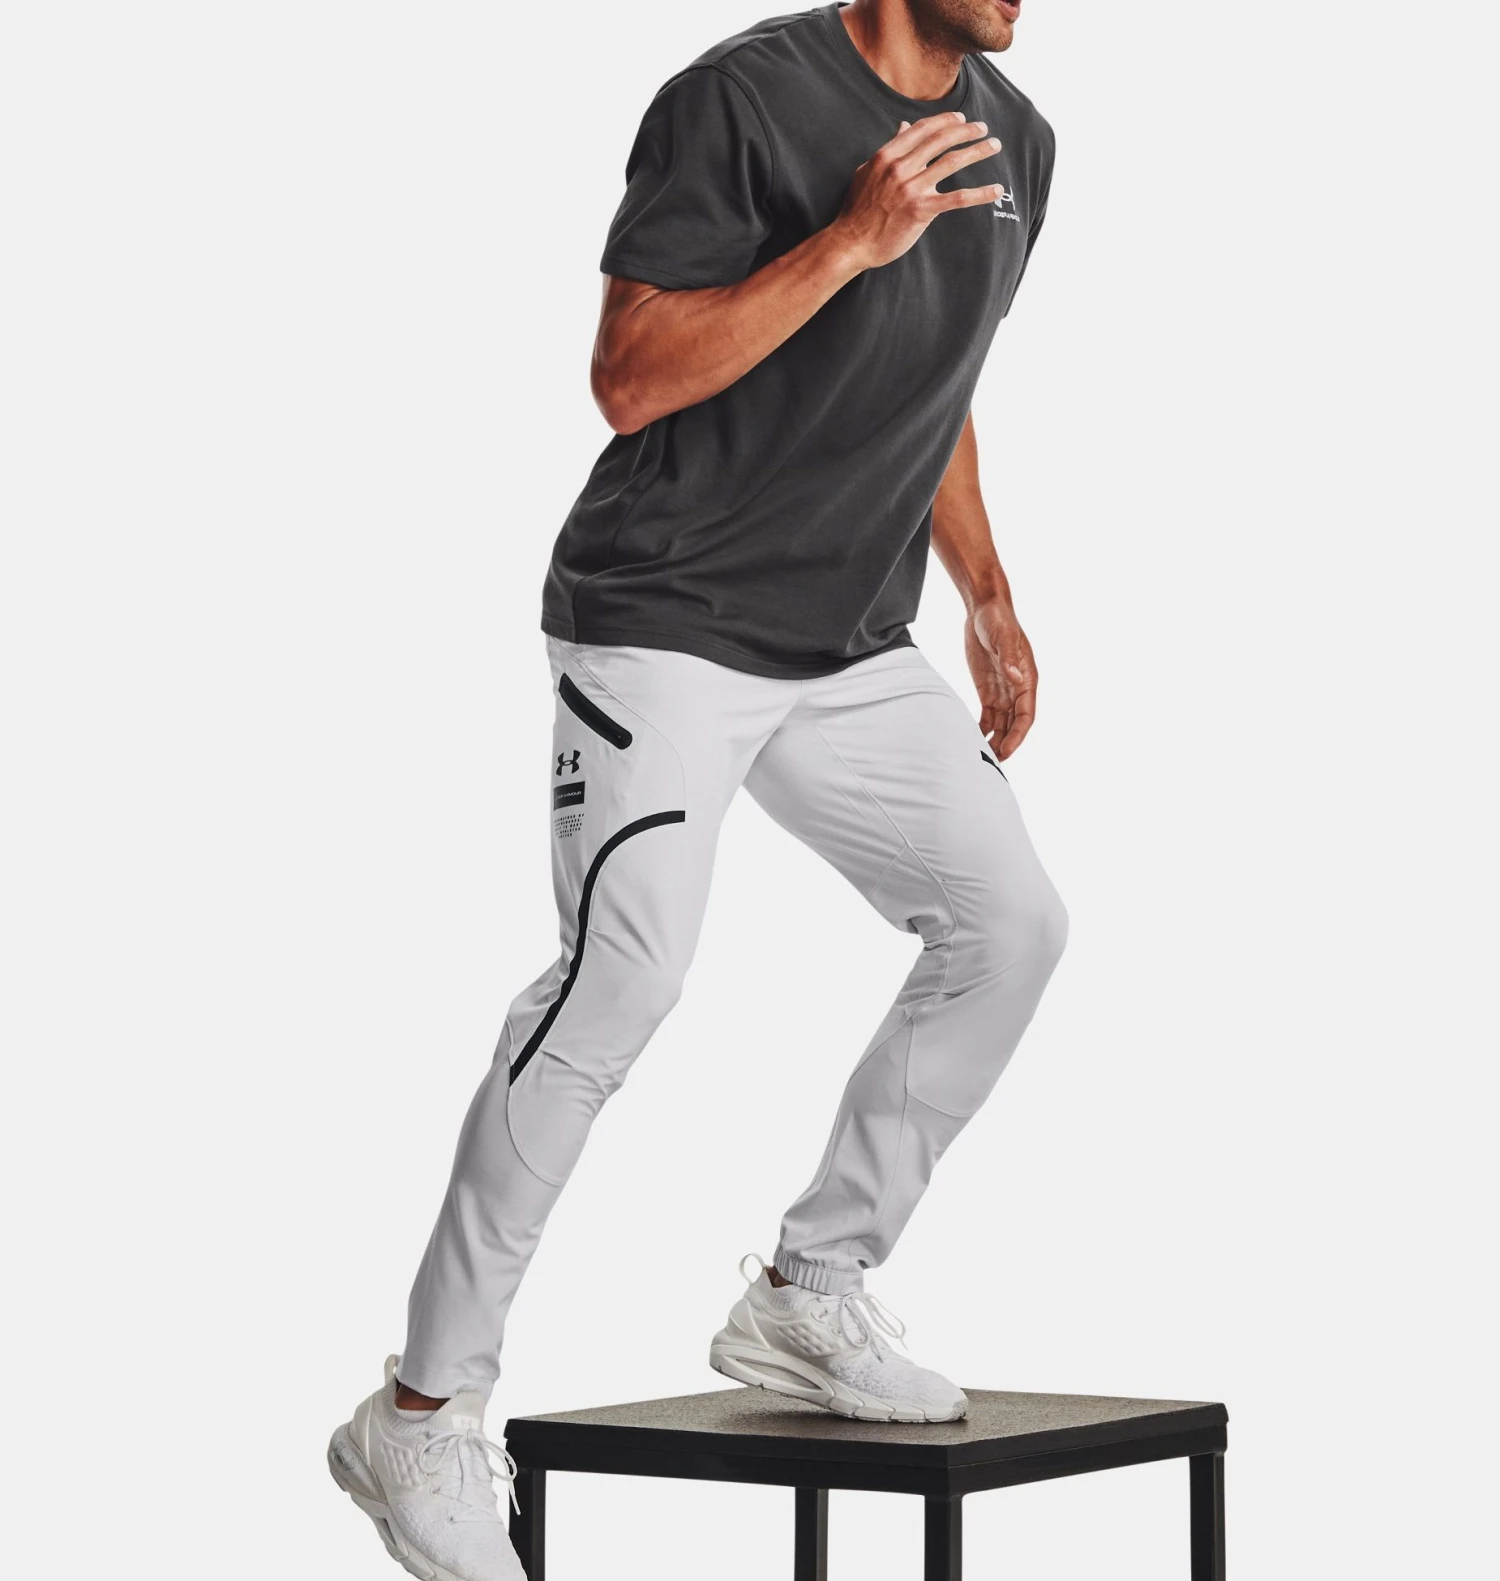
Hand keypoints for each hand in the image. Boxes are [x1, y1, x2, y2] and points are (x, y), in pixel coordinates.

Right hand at [831, 111, 1005, 269]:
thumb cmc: (857, 211)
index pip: (922, 129)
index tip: (961, 118)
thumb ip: (888, 149)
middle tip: (983, 128)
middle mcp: (900, 168)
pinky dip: (980, 193)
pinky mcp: (921, 211)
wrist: (850, 243)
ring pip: (952, 162)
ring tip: (994, 145)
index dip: (945, 120)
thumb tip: (903, 127)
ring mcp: (911, 189)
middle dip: (966, 130)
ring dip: (977, 151)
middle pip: (941, 140)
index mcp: (887, 155)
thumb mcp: (867, 172)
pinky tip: (997, 190)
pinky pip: (957, 199)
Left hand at [965, 597, 1036, 759]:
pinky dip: (982, 729)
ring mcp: (1003, 691)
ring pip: (1001, 723)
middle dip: (1006, 743)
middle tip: (993, 761)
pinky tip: (973, 740)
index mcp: (1027, 679)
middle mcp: (1017, 689)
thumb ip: (1009, 658)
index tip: (1007, 750)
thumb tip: (1017, 679)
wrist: (984, 610)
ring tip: (982, 756)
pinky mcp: (988, 690)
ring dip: (994, 740)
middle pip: (1014, 724)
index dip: (1018, 735)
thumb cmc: (998, 621)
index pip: (1026, 715)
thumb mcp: (1003, 637)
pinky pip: (988, 715)